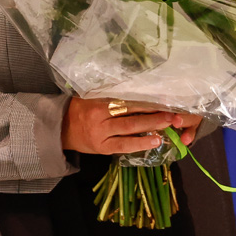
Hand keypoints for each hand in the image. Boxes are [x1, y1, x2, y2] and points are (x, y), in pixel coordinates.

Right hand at [62, 98, 200, 155]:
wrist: (61, 129)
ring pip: (130, 130)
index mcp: (99, 101)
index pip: (127, 100)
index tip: (164, 99)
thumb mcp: (91, 96)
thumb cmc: (80, 109)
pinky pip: (124, 146)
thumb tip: (140, 87)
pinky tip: (155, 141)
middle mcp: (101, 117)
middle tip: (174, 113)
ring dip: (151, 127)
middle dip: (154, 114)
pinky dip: (140, 143)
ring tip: (169, 126)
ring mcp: (102, 134)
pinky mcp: (103, 148)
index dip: (147, 100)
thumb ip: (111, 94)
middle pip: (131, 114)